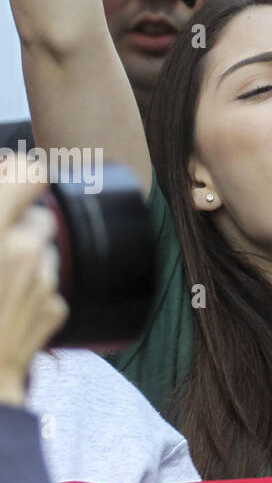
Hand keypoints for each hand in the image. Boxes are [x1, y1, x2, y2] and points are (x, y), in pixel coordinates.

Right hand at [0, 155, 66, 406]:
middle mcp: (26, 249)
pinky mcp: (56, 310)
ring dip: (25, 257)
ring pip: (44, 251)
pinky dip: (31, 290)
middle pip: (38, 215)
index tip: (6, 180)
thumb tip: (7, 176)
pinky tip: (2, 309)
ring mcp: (45, 280)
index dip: (15, 174)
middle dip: (17, 223)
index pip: (29, 173)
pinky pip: (49, 285)